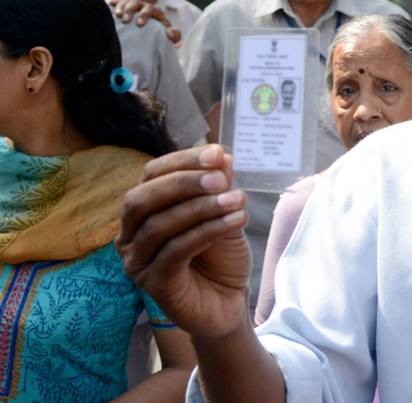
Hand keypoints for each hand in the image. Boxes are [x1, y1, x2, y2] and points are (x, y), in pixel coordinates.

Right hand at [110, 0, 180, 42]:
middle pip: (136, 2)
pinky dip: (115, 3)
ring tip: (116, 15)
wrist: (156, 33)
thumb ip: (174, 35)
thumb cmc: (163, 34)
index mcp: (156, 11)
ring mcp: (134, 6)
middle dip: (130, 10)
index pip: (150, 8)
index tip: (139, 24)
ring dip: (121, 7)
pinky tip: (109, 4)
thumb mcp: (171, 35)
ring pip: (126, 1)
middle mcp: (144, 6)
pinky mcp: (126, 9)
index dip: (144, 14)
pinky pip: (119, 3)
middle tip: (125, 20)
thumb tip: (169, 34)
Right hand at [116, 145, 252, 338]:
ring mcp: (137, 261)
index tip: (217, 153)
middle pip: (143, 198)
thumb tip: (222, 156)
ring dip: (201, 208)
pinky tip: (235, 221)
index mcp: (143, 210)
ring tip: (236, 200)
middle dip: (184, 182)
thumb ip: (219, 187)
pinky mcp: (153, 283)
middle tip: (221, 178)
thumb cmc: (219, 256)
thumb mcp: (223, 213)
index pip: (152, 175)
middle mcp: (131, 234)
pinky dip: (207, 231)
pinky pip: (176, 251)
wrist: (228, 302)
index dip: (183, 161)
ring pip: (160, 225)